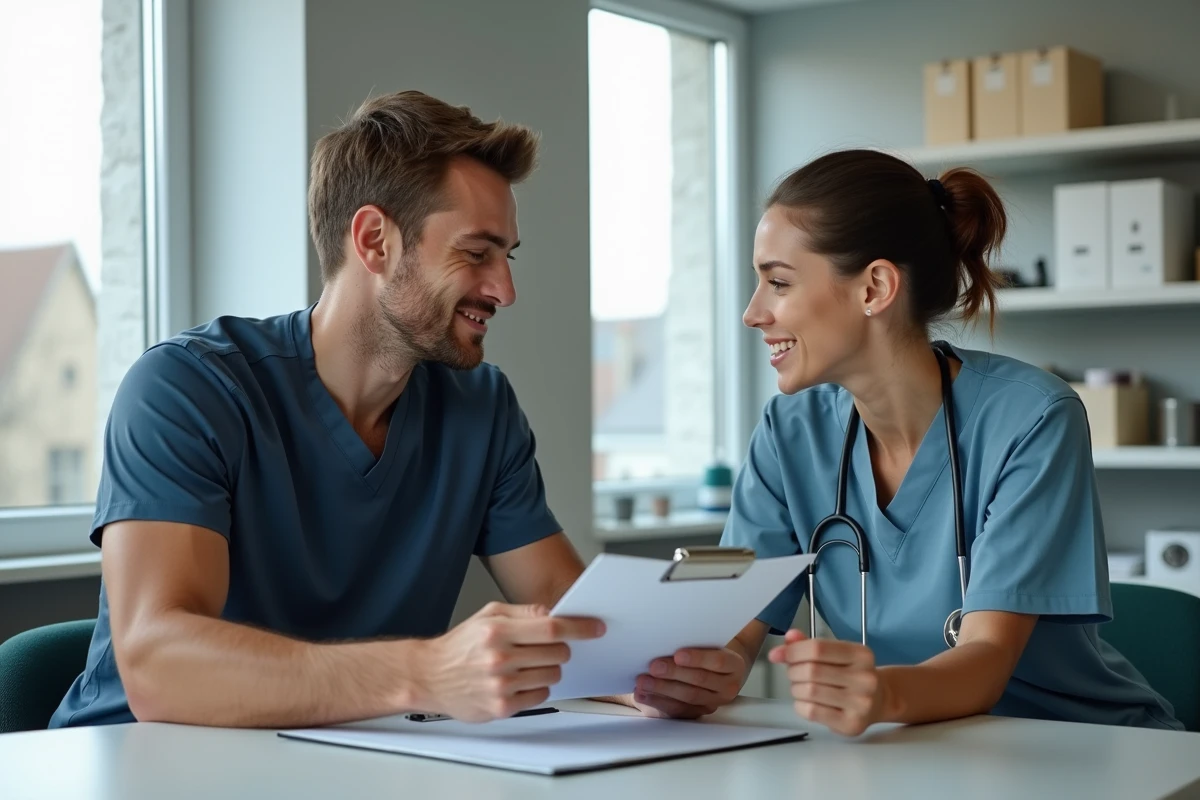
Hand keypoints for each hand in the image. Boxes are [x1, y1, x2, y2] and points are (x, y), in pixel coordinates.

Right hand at [416, 601, 604, 722]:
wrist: (429, 676)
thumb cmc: (459, 645)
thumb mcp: (488, 615)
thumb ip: (523, 612)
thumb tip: (554, 614)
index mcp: (498, 632)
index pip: (552, 628)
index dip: (579, 628)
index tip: (595, 628)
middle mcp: (500, 659)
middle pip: (557, 653)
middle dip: (560, 649)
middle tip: (547, 647)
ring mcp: (501, 686)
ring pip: (552, 676)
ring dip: (549, 669)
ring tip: (528, 664)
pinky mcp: (501, 708)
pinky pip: (541, 697)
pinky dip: (537, 688)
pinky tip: (520, 681)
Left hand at [631, 647, 745, 718]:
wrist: (720, 671)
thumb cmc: (708, 650)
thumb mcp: (710, 643)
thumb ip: (696, 642)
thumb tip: (669, 638)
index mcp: (734, 665)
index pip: (718, 661)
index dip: (697, 658)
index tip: (678, 654)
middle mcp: (728, 687)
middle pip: (699, 680)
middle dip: (674, 673)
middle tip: (653, 667)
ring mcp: (713, 702)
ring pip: (687, 698)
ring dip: (662, 689)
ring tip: (642, 681)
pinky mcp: (698, 713)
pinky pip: (677, 710)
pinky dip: (657, 701)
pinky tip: (642, 695)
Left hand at [768, 629, 886, 735]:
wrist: (880, 700)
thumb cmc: (851, 674)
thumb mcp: (836, 654)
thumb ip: (811, 644)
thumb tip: (789, 637)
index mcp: (861, 655)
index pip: (817, 648)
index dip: (792, 651)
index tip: (778, 654)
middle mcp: (865, 678)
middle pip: (811, 671)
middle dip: (793, 671)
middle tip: (793, 673)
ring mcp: (861, 703)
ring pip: (809, 691)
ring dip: (796, 688)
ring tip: (801, 687)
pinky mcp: (852, 724)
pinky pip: (812, 712)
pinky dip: (800, 705)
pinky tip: (806, 702)